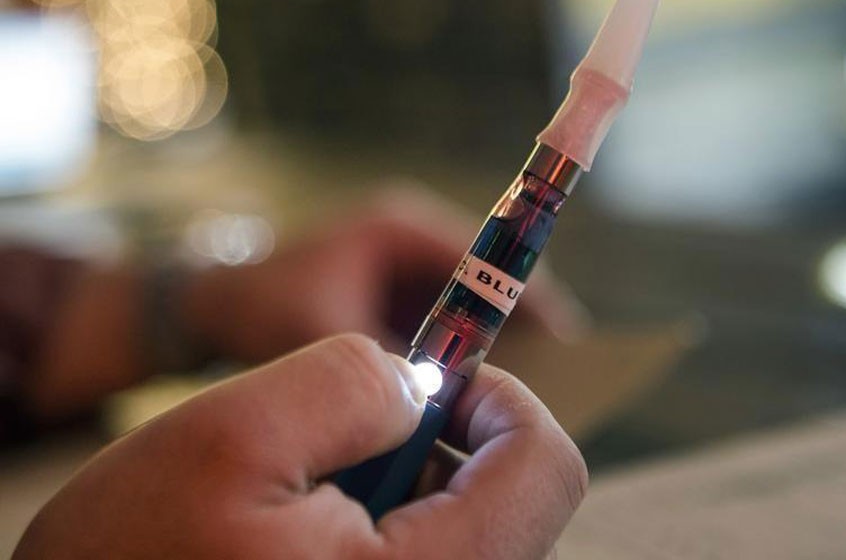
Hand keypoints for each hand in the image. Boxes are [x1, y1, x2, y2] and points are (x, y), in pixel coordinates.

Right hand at [15, 334, 587, 558]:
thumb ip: (350, 382)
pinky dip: (385, 526)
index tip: (440, 380)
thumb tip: (418, 384)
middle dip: (441, 445)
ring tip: (307, 498)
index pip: (544, 467)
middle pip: (512, 504)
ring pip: (468, 534)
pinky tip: (306, 534)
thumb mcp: (233, 436)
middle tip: (353, 436)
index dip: (501, 398)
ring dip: (406, 487)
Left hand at [182, 183, 589, 361]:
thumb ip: (396, 363)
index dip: (530, 294)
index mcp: (401, 229)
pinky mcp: (384, 292)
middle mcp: (406, 239)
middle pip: (484, 281)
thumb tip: (453, 396)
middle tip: (542, 378)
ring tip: (507, 391)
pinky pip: (436, 322)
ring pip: (462, 306)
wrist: (210, 304)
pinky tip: (458, 394)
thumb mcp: (336, 337)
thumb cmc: (265, 308)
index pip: (490, 256)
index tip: (566, 338)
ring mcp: (395, 265)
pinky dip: (451, 353)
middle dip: (512, 327)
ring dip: (482, 343)